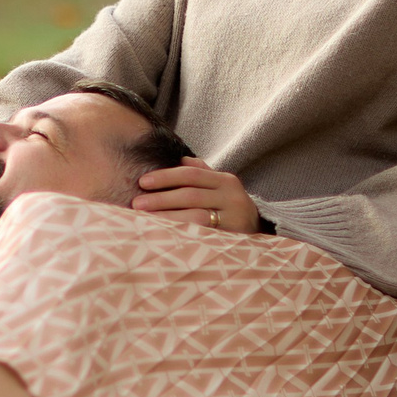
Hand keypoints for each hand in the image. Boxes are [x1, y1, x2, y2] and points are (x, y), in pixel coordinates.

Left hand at [133, 158, 258, 232]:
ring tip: (145, 220)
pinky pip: (203, 235)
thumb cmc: (230, 207)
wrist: (260, 233)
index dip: (165, 176)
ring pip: (195, 216)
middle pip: (190, 194)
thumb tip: (180, 159)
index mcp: (225, 181)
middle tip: (137, 203)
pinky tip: (164, 234)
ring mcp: (235, 219)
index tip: (142, 182)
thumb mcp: (221, 187)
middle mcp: (232, 197)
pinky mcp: (233, 238)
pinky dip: (181, 233)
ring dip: (167, 218)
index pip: (191, 174)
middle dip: (161, 199)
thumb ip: (202, 172)